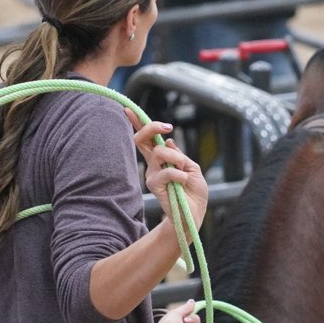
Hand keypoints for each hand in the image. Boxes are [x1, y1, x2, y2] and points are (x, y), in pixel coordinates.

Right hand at [127, 110, 207, 230]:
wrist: (194, 213)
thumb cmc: (194, 192)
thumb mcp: (192, 167)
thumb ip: (179, 155)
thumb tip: (167, 140)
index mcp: (162, 159)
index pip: (146, 139)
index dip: (137, 124)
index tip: (129, 110)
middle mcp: (153, 165)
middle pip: (142, 139)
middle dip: (151, 127)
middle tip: (167, 127)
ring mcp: (152, 175)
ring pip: (158, 152)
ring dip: (176, 158)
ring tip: (184, 171)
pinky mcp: (153, 185)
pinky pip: (165, 171)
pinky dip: (179, 174)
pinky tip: (183, 183)